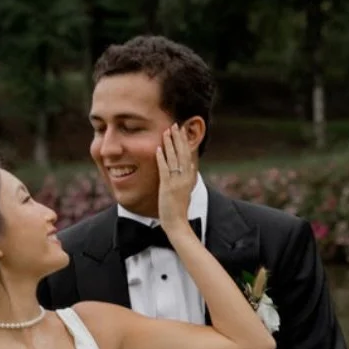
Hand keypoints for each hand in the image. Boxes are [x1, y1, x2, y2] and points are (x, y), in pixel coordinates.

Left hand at [155, 123, 198, 239]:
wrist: (177, 223)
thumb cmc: (180, 210)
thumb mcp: (187, 191)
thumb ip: (187, 178)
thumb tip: (189, 167)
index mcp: (190, 177)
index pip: (188, 155)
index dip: (185, 142)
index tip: (182, 131)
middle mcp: (185, 177)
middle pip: (183, 152)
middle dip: (179, 137)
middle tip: (175, 125)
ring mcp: (177, 181)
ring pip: (174, 158)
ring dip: (170, 143)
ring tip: (167, 131)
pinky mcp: (168, 187)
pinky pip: (164, 169)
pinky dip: (162, 158)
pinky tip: (159, 148)